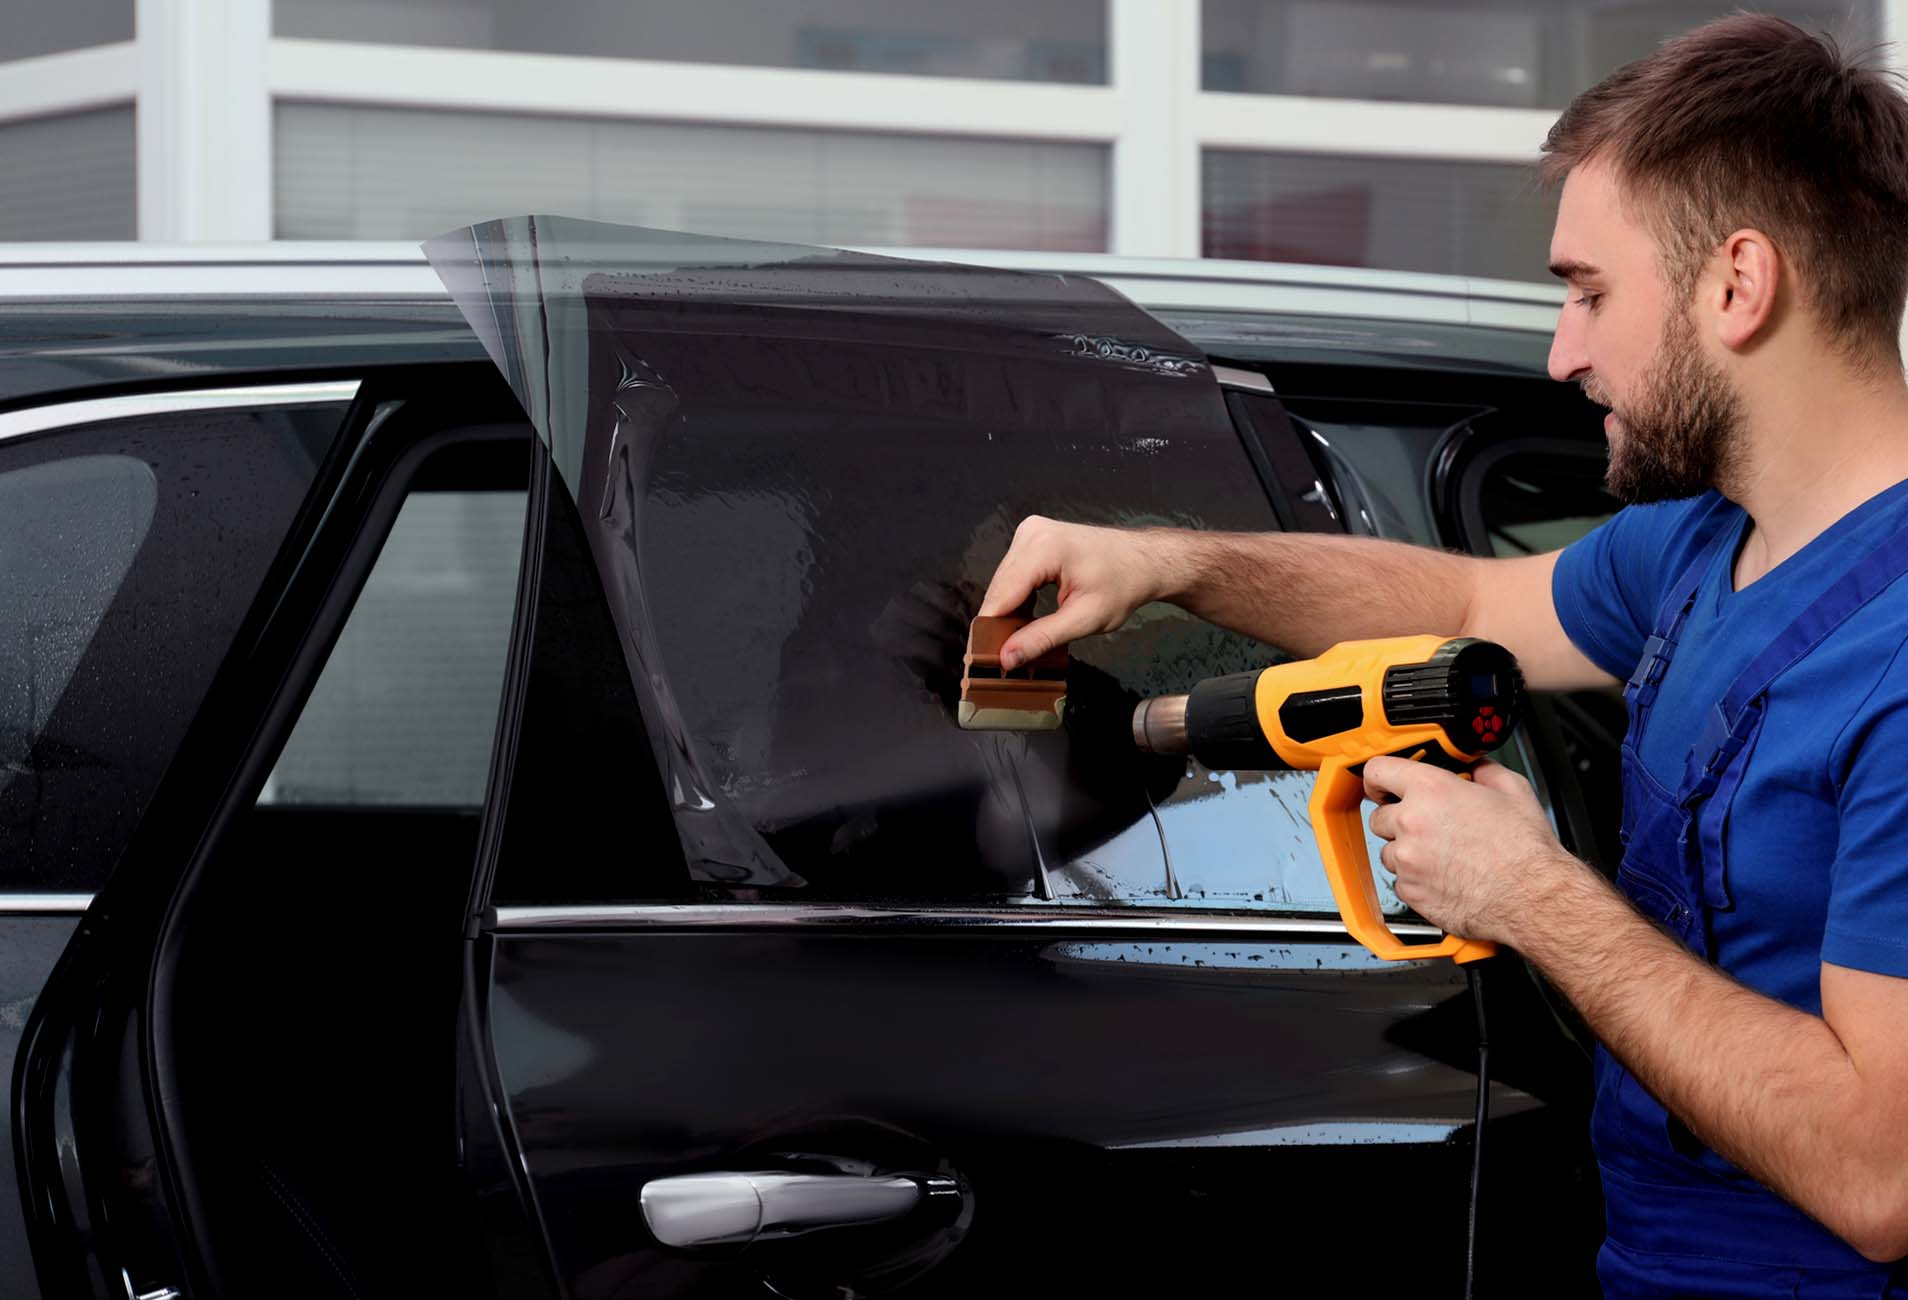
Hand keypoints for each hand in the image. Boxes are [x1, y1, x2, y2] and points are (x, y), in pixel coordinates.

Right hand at [980, 515, 1169, 669]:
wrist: (1142, 560)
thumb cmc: (1123, 585)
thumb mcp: (1085, 619)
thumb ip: (1043, 638)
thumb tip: (1007, 657)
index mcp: (1044, 547)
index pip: (1002, 594)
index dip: (989, 629)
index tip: (983, 659)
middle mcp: (1031, 533)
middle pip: (1000, 588)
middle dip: (999, 623)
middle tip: (1003, 659)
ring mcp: (1031, 532)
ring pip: (1004, 583)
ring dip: (1008, 612)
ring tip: (1016, 641)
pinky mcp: (1033, 538)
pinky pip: (1014, 574)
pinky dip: (1017, 598)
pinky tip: (1026, 619)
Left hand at [1362, 757, 1578, 945]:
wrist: (1530, 897)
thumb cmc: (1524, 851)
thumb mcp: (1511, 789)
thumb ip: (1481, 769)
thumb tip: (1472, 767)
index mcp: (1431, 790)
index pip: (1377, 770)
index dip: (1379, 778)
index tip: (1382, 785)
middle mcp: (1412, 822)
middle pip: (1379, 815)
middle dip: (1399, 819)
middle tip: (1429, 826)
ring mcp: (1407, 859)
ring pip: (1389, 850)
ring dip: (1407, 851)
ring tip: (1444, 855)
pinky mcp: (1410, 890)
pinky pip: (1400, 879)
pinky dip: (1416, 878)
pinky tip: (1445, 875)